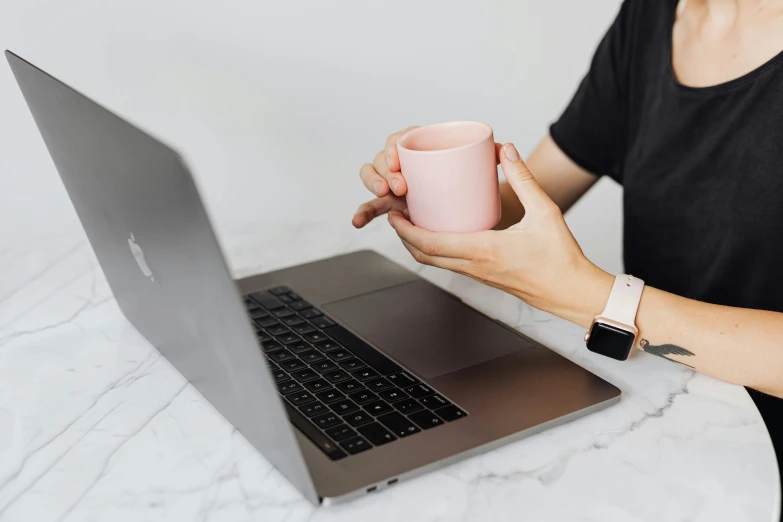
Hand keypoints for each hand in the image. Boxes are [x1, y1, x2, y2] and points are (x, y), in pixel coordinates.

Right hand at [352, 126, 503, 227]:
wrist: (480, 204)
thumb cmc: (481, 183)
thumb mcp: (489, 171)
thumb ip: (496, 156)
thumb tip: (503, 148)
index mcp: (423, 147)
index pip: (401, 139)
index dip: (394, 147)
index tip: (400, 160)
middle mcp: (407, 165)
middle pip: (383, 159)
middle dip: (384, 170)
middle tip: (401, 187)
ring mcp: (398, 185)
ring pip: (375, 179)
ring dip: (373, 184)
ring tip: (386, 195)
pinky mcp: (394, 207)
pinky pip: (375, 208)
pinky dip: (363, 213)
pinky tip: (357, 222)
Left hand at [387, 143, 612, 326]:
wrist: (572, 292)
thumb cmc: (561, 256)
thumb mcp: (545, 211)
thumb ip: (524, 179)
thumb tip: (506, 151)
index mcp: (484, 250)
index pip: (432, 243)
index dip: (407, 230)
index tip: (395, 214)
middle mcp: (475, 267)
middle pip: (425, 256)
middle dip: (404, 237)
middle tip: (396, 215)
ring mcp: (479, 276)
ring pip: (436, 264)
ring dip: (419, 245)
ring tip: (412, 222)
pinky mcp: (485, 278)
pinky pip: (451, 265)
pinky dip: (436, 252)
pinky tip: (441, 234)